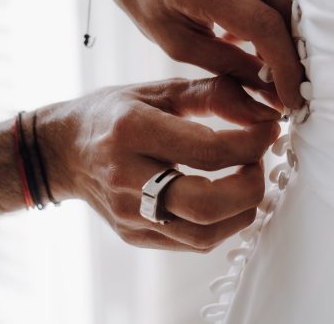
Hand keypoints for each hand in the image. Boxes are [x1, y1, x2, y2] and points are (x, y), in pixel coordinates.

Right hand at [39, 76, 279, 251]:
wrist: (62, 150)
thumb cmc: (113, 114)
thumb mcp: (159, 90)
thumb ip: (213, 94)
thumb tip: (264, 110)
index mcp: (132, 130)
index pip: (208, 150)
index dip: (252, 143)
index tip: (270, 130)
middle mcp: (126, 177)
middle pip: (205, 204)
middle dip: (250, 186)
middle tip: (259, 162)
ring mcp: (128, 214)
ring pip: (202, 234)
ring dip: (241, 211)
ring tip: (247, 181)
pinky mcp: (133, 235)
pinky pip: (191, 243)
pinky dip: (221, 224)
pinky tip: (226, 199)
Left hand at [93, 0, 304, 109]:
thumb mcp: (177, 43)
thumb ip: (229, 65)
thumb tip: (273, 92)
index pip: (261, 23)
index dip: (285, 64)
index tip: (294, 95)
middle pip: (283, 1)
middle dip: (293, 46)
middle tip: (289, 78)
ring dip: (286, 24)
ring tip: (270, 54)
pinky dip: (273, 2)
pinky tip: (257, 22)